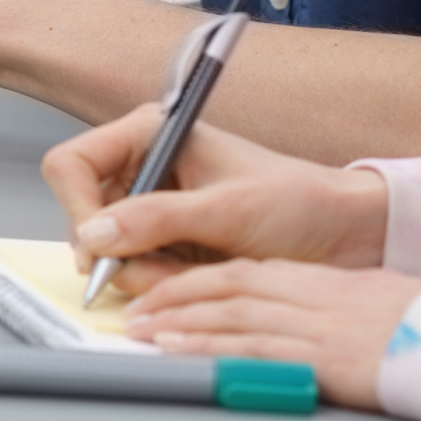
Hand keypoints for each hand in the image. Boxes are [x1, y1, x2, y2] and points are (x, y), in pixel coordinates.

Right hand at [42, 103, 391, 290]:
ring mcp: (153, 212)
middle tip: (155, 268)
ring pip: (107, 253)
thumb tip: (94, 235)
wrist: (346, 236)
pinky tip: (196, 277)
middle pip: (84, 215)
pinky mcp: (166, 247)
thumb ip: (156, 219)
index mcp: (153, 136)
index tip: (98, 246)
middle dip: (114, 251)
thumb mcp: (227, 209)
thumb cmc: (300, 203)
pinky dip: (157, 284)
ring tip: (194, 270)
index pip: (74, 164)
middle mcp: (145, 171)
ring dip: (142, 273)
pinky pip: (134, 273)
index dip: (77, 206)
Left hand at [122, 260, 420, 410]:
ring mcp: (315, 326)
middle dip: (174, 296)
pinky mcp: (322, 358)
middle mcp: (311, 296)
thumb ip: (330, 308)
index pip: (244, 273)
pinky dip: (211, 348)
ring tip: (142, 329)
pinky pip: (254, 349)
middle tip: (134, 306)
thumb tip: (304, 321)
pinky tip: (182, 351)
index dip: (196, 279)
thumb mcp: (373, 305)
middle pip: (227, 287)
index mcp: (321, 281)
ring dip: (180, 321)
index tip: (163, 289)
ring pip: (231, 314)